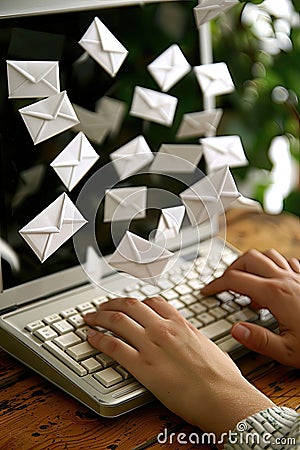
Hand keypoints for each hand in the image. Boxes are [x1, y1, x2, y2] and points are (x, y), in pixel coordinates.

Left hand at [84, 296, 272, 435]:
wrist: (224, 397)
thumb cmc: (222, 376)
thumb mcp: (207, 345)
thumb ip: (190, 336)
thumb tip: (187, 336)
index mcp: (180, 323)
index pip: (152, 303)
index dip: (135, 302)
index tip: (127, 305)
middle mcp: (164, 329)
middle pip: (130, 306)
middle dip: (112, 304)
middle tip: (102, 307)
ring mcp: (152, 346)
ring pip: (117, 321)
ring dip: (99, 317)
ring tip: (90, 318)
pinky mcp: (143, 367)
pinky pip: (114, 346)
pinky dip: (99, 339)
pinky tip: (92, 337)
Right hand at [202, 249, 299, 367]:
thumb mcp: (288, 353)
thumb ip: (259, 340)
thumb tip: (235, 329)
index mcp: (276, 295)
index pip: (236, 280)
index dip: (216, 284)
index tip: (208, 291)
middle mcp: (285, 280)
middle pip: (249, 259)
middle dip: (231, 269)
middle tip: (224, 284)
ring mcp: (297, 276)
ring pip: (267, 255)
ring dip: (252, 263)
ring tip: (246, 280)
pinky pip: (285, 261)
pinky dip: (272, 265)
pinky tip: (272, 279)